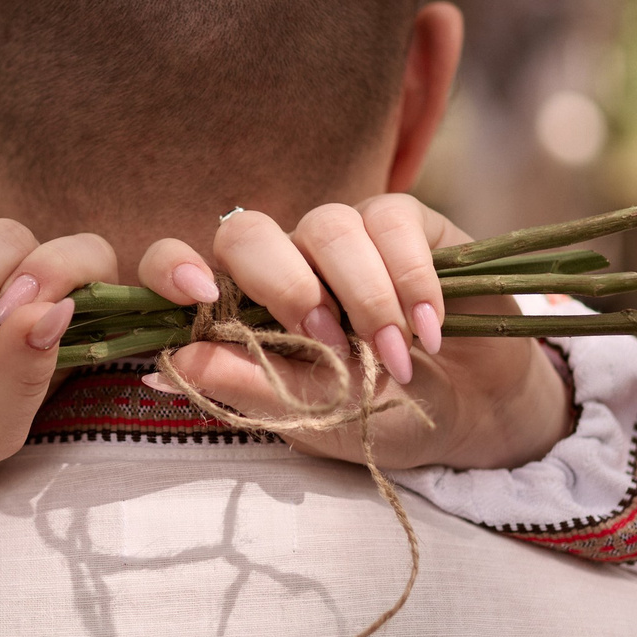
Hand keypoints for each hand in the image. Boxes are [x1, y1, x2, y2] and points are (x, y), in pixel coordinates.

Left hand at [134, 196, 575, 473]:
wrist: (469, 414)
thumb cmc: (378, 417)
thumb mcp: (313, 416)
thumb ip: (249, 387)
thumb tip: (167, 368)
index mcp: (244, 309)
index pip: (180, 263)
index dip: (173, 266)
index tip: (197, 294)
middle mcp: (286, 262)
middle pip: (248, 232)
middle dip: (283, 283)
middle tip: (325, 340)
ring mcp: (344, 238)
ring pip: (328, 225)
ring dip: (361, 295)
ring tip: (394, 355)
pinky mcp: (407, 223)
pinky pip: (392, 220)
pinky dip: (411, 279)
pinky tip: (428, 329)